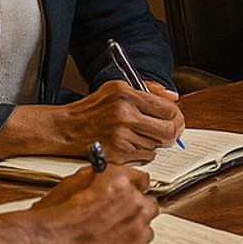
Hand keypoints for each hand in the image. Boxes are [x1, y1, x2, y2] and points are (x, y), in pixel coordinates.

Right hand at [0, 80, 185, 161]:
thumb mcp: (118, 89)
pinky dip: (143, 152)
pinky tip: (132, 144)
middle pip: (167, 129)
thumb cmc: (92, 108)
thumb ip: (149, 91)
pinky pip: (145, 155)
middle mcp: (125, 114)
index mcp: (127, 95)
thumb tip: (173, 97)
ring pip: (156, 144)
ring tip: (140, 135)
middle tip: (172, 133)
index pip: (168, 109)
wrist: (65, 128)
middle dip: (173, 133)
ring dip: (154, 142)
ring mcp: (121, 135)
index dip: (176, 116)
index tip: (176, 119)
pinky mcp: (117, 153)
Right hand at [0, 164, 155, 243]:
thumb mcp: (75, 181)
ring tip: (110, 234)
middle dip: (134, 208)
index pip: (143, 179)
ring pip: (146, 226)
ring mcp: (137, 229)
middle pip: (148, 204)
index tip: (130, 192)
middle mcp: (134, 203)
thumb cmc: (55, 216)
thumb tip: (110, 177)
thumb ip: (102, 177)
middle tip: (116, 216)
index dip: (133, 186)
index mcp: (121, 182)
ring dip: (132, 228)